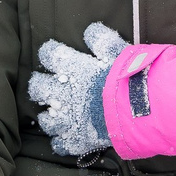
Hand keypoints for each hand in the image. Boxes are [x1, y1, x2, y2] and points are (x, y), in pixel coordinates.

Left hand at [27, 21, 128, 155]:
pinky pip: (60, 145)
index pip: (49, 54)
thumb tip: (89, 31)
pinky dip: (63, 141)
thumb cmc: (129, 77)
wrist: (139, 110)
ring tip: (60, 114)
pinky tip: (69, 137)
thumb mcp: (118, 51)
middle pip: (36, 87)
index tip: (55, 54)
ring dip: (51, 116)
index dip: (50, 53)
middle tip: (53, 86)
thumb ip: (101, 40)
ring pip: (45, 119)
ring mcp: (68, 119)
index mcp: (72, 68)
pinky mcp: (77, 140)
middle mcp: (63, 93)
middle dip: (41, 86)